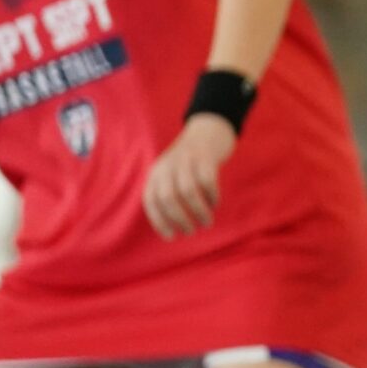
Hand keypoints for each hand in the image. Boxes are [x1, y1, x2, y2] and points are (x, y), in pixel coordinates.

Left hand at [144, 115, 236, 238]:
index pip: (151, 200)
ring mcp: (186, 160)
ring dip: (198, 211)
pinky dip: (212, 196)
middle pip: (168, 198)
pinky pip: (207, 181)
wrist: (207, 131)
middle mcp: (167, 166)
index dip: (159, 221)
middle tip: (191, 231)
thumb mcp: (171, 175)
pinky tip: (215, 203)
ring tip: (206, 222)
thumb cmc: (190, 163)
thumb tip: (174, 225)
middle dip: (180, 218)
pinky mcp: (205, 157)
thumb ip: (168, 194)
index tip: (171, 236)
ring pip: (188, 191)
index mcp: (156, 173)